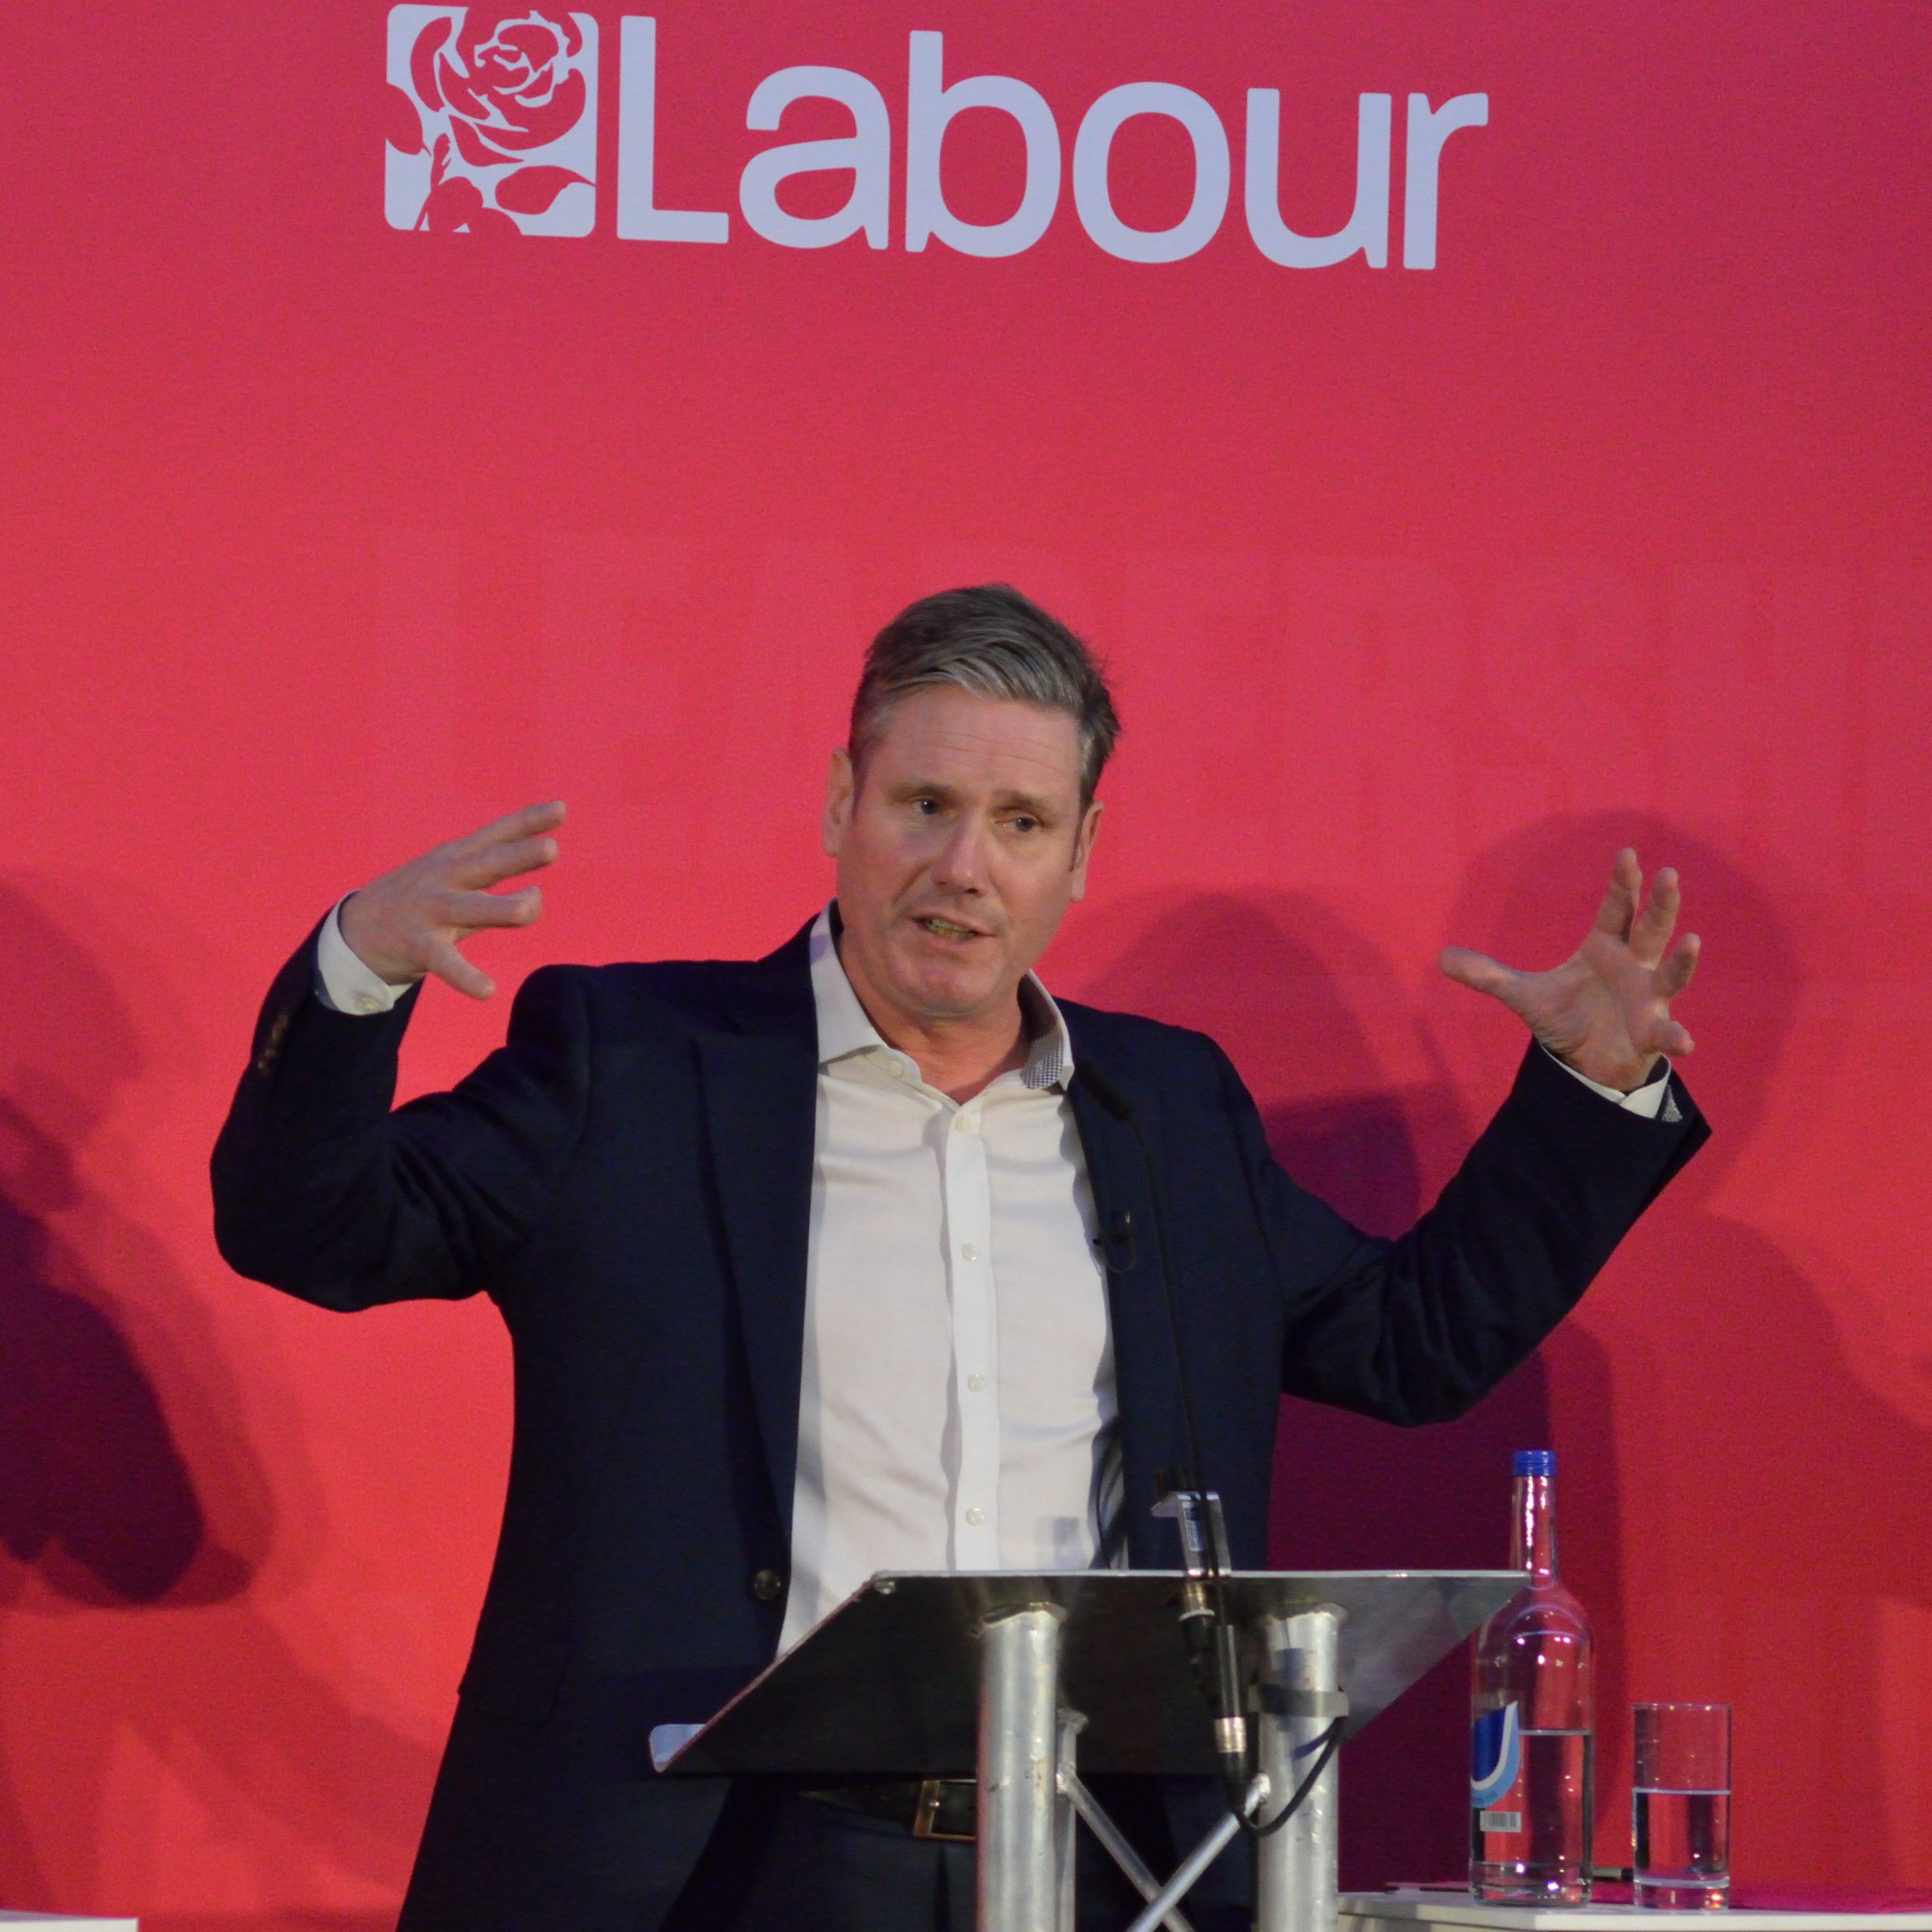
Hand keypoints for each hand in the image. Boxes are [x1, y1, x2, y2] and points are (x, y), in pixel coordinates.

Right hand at [337, 801, 564, 999]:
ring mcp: (430, 911)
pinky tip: (488, 990)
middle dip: (518, 857)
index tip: (561, 809)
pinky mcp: (417, 945)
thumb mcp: (452, 877)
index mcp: (455, 858)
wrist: (353, 930)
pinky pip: (446, 963)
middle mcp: (444, 879)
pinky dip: (466, 977)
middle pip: (487, 865)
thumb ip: (493, 871)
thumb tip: (541, 864)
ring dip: (501, 907)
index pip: (496, 836)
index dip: (528, 822)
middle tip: (551, 850)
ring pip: (471, 908)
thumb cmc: (418, 901)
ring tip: (531, 907)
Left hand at [1439, 848, 1699, 1090]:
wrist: (1586, 1061)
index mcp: (1605, 947)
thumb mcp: (1523, 995)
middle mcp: (1634, 966)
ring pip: (1670, 973)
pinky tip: (1685, 1042)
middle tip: (1669, 873)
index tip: (1627, 854)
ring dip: (1681, 960)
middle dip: (1660, 903)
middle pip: (1650, 928)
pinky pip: (1667, 1033)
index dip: (1623, 883)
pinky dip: (1677, 1037)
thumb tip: (1441, 957)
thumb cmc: (1568, 1017)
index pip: (1616, 908)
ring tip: (1692, 941)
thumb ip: (1488, 975)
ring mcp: (1648, 998)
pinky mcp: (1652, 1032)